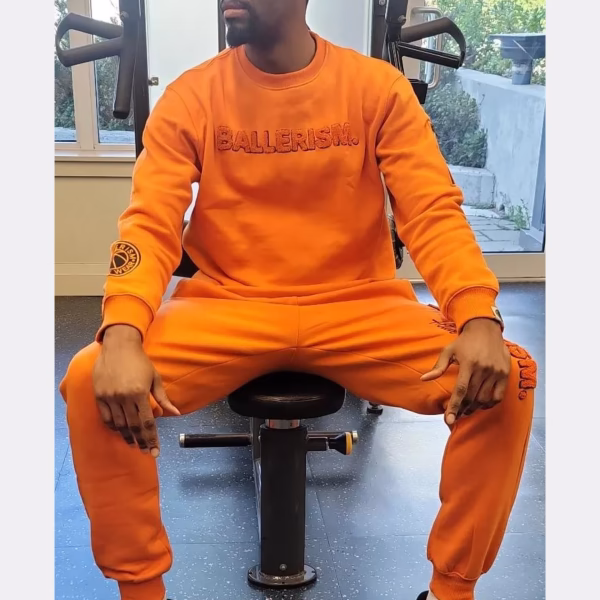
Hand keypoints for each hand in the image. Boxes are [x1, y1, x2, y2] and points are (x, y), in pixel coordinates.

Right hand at [93, 325, 179, 455]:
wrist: (119, 345)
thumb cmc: (140, 361)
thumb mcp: (155, 378)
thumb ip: (163, 398)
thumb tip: (175, 413)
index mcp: (140, 393)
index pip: (147, 423)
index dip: (151, 439)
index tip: (155, 451)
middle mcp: (124, 397)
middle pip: (133, 427)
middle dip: (141, 442)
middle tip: (146, 452)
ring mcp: (110, 397)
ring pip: (119, 424)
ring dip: (127, 437)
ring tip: (134, 444)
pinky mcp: (99, 395)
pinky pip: (106, 417)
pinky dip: (113, 427)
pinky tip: (120, 432)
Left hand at [421, 318, 510, 425]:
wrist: (486, 328)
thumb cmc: (464, 341)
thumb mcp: (448, 351)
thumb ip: (438, 367)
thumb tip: (424, 379)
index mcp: (468, 363)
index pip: (460, 390)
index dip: (454, 407)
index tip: (448, 420)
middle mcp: (483, 368)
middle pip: (472, 397)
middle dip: (462, 409)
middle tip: (456, 415)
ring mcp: (495, 372)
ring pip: (484, 398)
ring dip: (474, 408)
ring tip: (467, 410)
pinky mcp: (505, 374)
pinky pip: (498, 396)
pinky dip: (489, 404)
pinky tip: (481, 404)